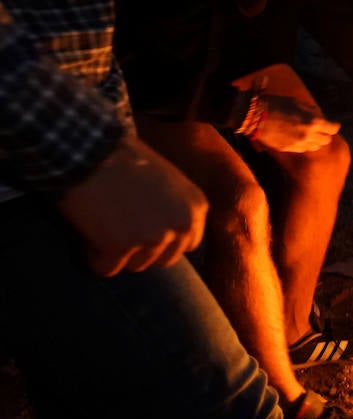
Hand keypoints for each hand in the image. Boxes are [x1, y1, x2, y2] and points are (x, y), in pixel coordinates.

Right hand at [57, 136, 208, 276]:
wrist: (90, 149)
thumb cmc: (123, 159)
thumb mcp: (168, 181)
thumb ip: (175, 209)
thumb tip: (169, 238)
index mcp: (196, 207)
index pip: (188, 244)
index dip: (163, 240)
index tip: (143, 226)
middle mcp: (181, 224)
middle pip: (163, 259)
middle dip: (141, 250)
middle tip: (119, 225)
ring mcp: (153, 237)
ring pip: (136, 266)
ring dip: (117, 252)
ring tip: (104, 222)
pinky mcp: (121, 246)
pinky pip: (107, 268)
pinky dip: (94, 256)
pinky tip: (90, 230)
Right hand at [251, 94, 340, 152]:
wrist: (254, 116)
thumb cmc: (276, 104)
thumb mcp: (297, 103)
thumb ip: (311, 111)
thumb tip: (318, 115)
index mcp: (313, 122)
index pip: (333, 128)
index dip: (333, 126)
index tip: (332, 124)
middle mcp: (308, 136)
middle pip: (326, 140)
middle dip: (325, 134)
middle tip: (321, 130)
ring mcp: (298, 144)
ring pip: (315, 147)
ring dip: (316, 141)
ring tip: (310, 135)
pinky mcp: (289, 149)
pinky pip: (303, 149)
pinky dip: (304, 145)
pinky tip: (299, 139)